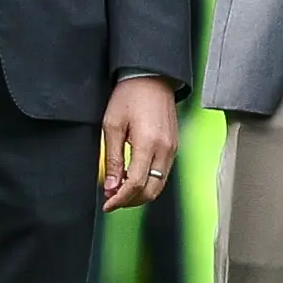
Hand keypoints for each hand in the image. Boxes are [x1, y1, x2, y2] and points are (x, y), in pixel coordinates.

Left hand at [101, 76, 179, 210]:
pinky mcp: (174, 147)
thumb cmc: (130, 96)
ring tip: (120, 191)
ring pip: (159, 185)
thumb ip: (112, 159)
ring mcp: (172, 150)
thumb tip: (111, 186)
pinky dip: (148, 182)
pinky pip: (163, 174)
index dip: (120, 199)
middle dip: (130, 201)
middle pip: (151, 191)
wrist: (151, 78)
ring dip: (140, 194)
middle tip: (112, 200)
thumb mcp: (112, 126)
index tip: (108, 204)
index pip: (135, 184)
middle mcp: (165, 150)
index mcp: (148, 144)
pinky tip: (133, 178)